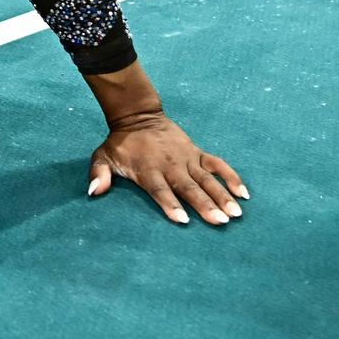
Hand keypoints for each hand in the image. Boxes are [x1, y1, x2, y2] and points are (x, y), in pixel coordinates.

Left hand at [87, 112, 247, 225]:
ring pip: (207, 179)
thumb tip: (94, 192)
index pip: (160, 190)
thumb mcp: (103, 156)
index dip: (170, 204)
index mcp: (148, 169)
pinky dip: (231, 177)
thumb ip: (98, 174)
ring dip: (222, 195)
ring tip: (236, 213)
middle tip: (220, 221)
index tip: (183, 220)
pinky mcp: (198, 153)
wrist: (139, 117)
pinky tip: (244, 193)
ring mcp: (187, 158)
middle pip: (189, 187)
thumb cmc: (121, 144)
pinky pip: (218, 165)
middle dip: (204, 204)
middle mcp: (170, 165)